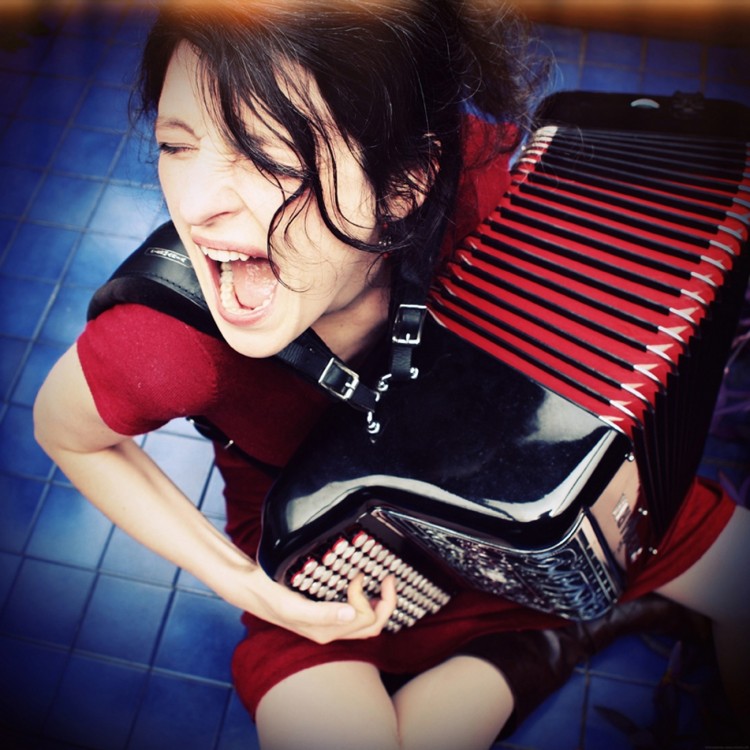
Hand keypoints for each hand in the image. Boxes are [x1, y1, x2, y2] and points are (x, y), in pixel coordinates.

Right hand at [240, 566, 397, 643]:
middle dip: (386, 602)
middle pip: (372, 625)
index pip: (365, 621)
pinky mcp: (326, 611)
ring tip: (382, 581)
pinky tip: (365, 585)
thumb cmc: (268, 595)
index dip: (366, 597)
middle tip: (387, 577)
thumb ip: (321, 613)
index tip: (356, 574)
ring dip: (380, 603)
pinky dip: (368, 600)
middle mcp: (330, 630)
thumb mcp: (292, 605)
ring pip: (367, 621)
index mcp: (325, 632)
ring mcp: (328, 622)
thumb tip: (351, 614)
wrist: (250, 586)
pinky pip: (356, 613)